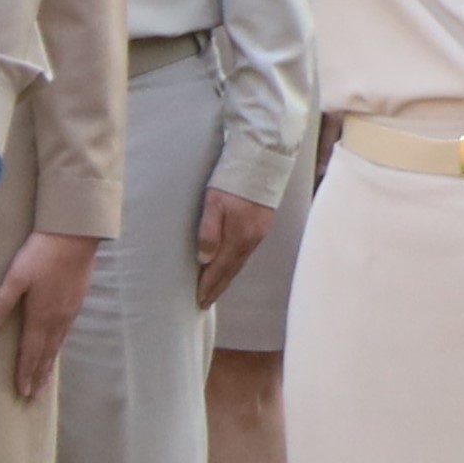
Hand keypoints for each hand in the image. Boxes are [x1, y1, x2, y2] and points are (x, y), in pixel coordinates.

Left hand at [0, 232, 95, 399]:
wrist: (76, 236)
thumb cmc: (42, 255)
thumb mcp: (15, 279)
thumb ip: (0, 306)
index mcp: (41, 316)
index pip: (31, 352)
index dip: (25, 373)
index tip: (23, 393)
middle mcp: (58, 318)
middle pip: (47, 354)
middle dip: (38, 376)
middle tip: (35, 396)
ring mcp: (70, 310)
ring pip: (58, 344)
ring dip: (49, 364)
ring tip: (45, 380)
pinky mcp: (77, 301)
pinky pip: (66, 332)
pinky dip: (59, 346)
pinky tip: (58, 345)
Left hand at [193, 185, 278, 309]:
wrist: (263, 161)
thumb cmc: (233, 180)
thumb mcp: (214, 203)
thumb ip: (209, 231)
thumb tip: (204, 259)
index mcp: (239, 236)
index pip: (221, 268)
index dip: (209, 285)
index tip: (199, 300)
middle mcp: (252, 239)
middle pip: (232, 269)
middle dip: (218, 286)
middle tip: (205, 302)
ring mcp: (259, 233)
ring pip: (240, 261)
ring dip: (227, 277)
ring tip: (215, 288)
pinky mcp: (262, 225)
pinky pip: (246, 252)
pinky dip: (235, 264)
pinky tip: (230, 265)